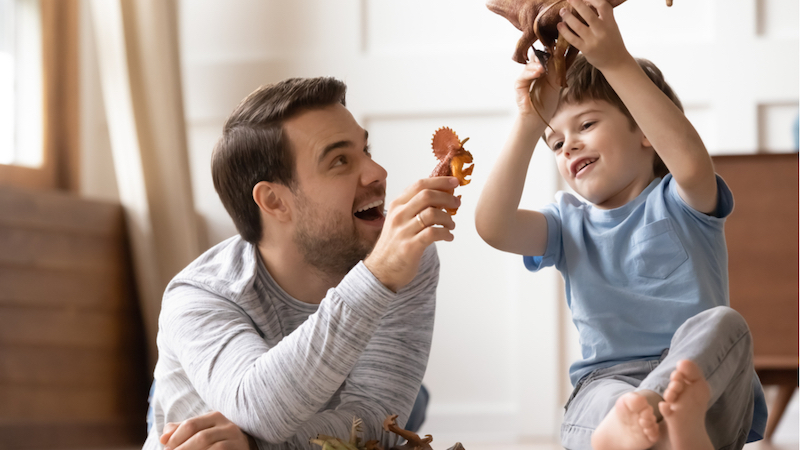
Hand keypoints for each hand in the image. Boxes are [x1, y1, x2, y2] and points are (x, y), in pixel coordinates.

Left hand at [160, 411, 255, 449]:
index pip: (191, 424)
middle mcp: (227, 426)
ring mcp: (235, 440)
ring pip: (210, 448)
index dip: (175, 438)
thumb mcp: (200, 431)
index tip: (166, 448)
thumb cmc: (216, 440)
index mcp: (215, 416)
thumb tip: (163, 437)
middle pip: (200, 437)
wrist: (243, 448)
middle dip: (182, 449)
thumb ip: (181, 431)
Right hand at [364, 176, 459, 291]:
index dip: (439, 181)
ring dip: (448, 218)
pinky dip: (446, 233)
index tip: (454, 182)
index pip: (419, 185)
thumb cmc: (394, 244)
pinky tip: (448, 237)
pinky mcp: (410, 247)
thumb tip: (442, 195)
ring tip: (451, 225)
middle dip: (447, 197)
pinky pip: (433, 233)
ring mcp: (403, 231)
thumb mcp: (399, 220)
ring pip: (432, 214)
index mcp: (397, 205)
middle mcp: (399, 215)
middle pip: (427, 195)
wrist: (381, 270)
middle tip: (457, 203)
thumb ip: (415, 207)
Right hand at [514, 54, 559, 116]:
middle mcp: (534, 71)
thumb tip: (559, 54)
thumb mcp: (555, 83)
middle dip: (542, 55)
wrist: (539, 116)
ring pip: (529, 65)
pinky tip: (537, 73)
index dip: (549, 52)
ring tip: (543, 67)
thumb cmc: (547, 102)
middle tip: (549, 53)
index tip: (556, 48)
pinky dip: (530, 73)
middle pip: (535, 57)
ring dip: (537, 65)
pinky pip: (523, 76)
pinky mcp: (519, 84)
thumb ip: (556, 70)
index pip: (545, 56)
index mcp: (544, 70)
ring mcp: (526, 77)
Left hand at [557, 0, 631, 70]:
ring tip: (562, 11)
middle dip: (577, 4)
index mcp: (610, 22)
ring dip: (568, 17)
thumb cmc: (612, 42)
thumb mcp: (612, 26)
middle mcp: (602, 30)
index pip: (603, 5)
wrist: (616, 62)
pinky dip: (565, 31)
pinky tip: (560, 25)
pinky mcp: (586, 49)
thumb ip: (602, 17)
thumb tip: (586, 4)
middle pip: (588, 14)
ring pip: (578, 26)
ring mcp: (593, 40)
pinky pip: (572, 39)